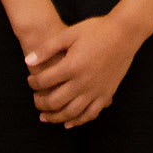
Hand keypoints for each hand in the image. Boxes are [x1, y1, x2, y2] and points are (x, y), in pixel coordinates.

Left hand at [24, 12, 146, 126]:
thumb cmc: (96, 30)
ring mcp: (96, 90)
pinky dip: (78, 121)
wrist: (125, 33)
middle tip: (35, 99)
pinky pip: (90, 114)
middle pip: (54, 101)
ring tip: (45, 116)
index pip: (44, 81)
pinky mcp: (107, 94)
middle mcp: (83, 82)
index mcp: (72, 66)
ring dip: (55, 117)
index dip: (33, 82)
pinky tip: (68, 122)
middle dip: (40, 103)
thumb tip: (27, 61)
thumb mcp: (69, 33)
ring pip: (70, 113)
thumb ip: (47, 49)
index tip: (30, 80)